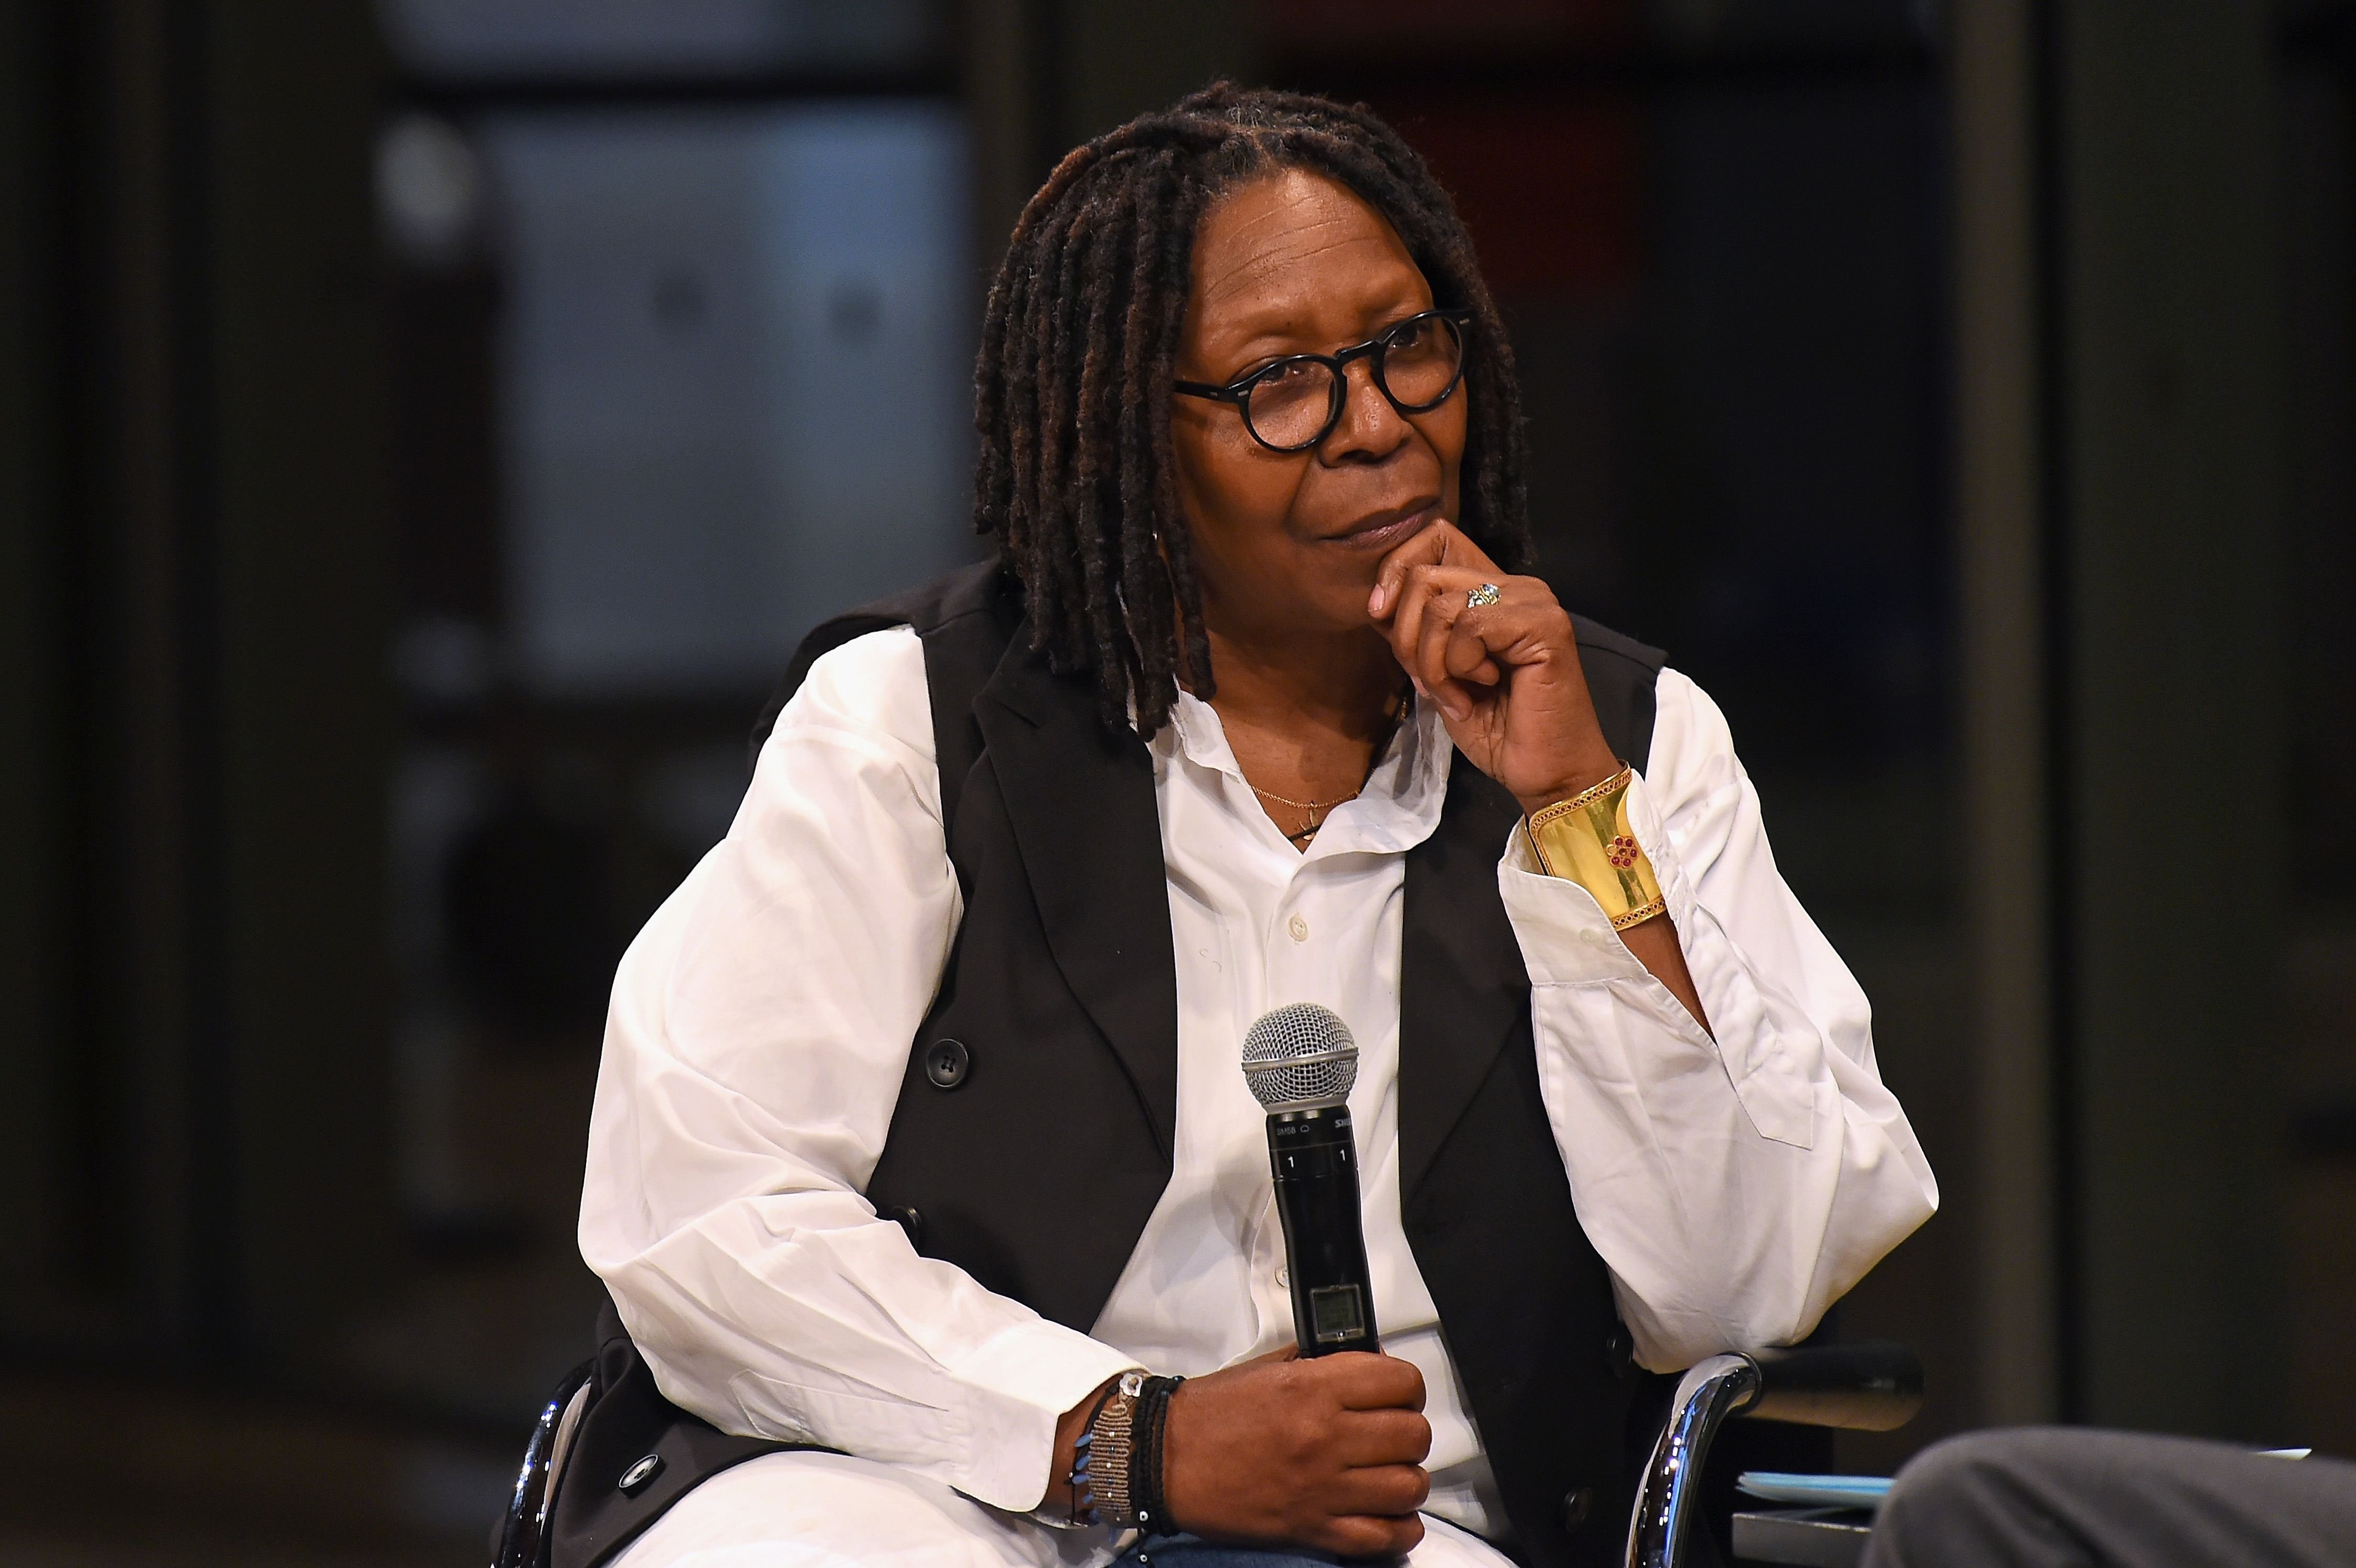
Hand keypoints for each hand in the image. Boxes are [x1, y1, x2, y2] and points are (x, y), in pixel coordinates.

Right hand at [1161, 1348, 1430, 1556]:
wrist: (1166, 1459)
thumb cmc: (1209, 1414)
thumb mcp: (1268, 1367)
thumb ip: (1321, 1364)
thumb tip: (1366, 1365)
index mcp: (1313, 1388)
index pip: (1400, 1381)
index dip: (1407, 1386)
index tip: (1398, 1392)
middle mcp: (1325, 1437)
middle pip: (1412, 1435)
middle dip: (1410, 1431)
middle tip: (1393, 1431)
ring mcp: (1323, 1487)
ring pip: (1408, 1486)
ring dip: (1408, 1479)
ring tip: (1392, 1473)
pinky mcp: (1314, 1528)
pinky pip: (1384, 1537)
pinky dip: (1399, 1529)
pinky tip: (1390, 1514)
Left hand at [1369, 523, 1619, 815]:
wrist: (1545, 773)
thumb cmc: (1496, 729)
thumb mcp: (1437, 673)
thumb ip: (1416, 631)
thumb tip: (1378, 602)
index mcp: (1492, 590)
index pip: (1435, 539)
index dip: (1396, 571)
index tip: (1379, 617)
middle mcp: (1515, 586)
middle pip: (1425, 574)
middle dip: (1407, 640)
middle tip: (1431, 685)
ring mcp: (1533, 601)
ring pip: (1440, 604)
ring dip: (1433, 663)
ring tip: (1459, 696)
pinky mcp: (1543, 623)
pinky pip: (1469, 625)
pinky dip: (1458, 667)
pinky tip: (1483, 689)